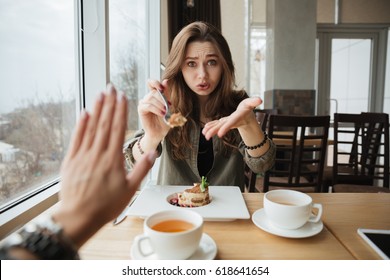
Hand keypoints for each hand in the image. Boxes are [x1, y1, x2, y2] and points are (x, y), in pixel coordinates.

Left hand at [53, 84, 155, 247]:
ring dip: (96, 109)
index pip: (118, 128)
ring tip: (100, 94)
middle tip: (111, 87)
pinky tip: (84, 113)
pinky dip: (80, 124)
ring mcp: (83, 155)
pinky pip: (77, 138)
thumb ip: (142, 169)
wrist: (78, 216)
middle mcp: (98, 153)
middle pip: (105, 123)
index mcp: (113, 159)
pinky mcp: (71, 160)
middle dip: (109, 103)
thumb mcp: (130, 190)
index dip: (120, 110)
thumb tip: (153, 152)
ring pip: (91, 127)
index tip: (122, 96)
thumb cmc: (106, 205)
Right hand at [137, 79, 170, 140]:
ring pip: (151, 98)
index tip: (162, 88)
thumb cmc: (164, 120)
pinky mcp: (141, 109)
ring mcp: (143, 103)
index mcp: (155, 95)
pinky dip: (156, 109)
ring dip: (160, 105)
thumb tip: (166, 80)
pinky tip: (162, 114)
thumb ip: (166, 94)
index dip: (155, 82)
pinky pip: (148, 105)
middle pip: (154, 92)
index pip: (151, 83)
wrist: (160, 132)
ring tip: (165, 112)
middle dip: (162, 99)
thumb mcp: (168, 106)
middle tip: (168, 106)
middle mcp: (148, 97)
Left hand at [202, 97, 261, 139]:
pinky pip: (216, 124)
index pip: (231, 123)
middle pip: (222, 127)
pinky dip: (210, 126)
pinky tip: (204, 129)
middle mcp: (231, 121)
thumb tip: (260, 100)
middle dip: (214, 131)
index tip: (219, 134)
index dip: (225, 128)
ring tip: (204, 135)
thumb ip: (254, 101)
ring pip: (218, 126)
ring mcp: (226, 122)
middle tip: (206, 137)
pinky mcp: (223, 122)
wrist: (247, 116)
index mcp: (237, 117)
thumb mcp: (251, 103)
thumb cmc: (248, 108)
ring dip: (210, 130)